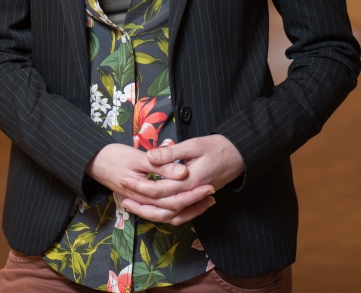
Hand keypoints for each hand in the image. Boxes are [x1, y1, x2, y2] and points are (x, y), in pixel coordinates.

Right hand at [86, 143, 215, 224]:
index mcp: (143, 190)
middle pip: (172, 209)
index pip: (173, 197)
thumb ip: (161, 165)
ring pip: (166, 215)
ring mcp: (140, 202)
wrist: (92, 161)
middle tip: (211, 193)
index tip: (209, 185)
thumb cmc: (113, 156)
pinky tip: (183, 203)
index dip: (192, 192)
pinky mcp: (139, 200)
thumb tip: (183, 173)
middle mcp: (143, 201)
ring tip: (203, 201)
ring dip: (186, 209)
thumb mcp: (137, 157)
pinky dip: (174, 210)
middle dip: (194, 203)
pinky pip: (159, 212)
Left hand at [120, 135, 243, 223]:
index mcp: (189, 181)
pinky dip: (166, 215)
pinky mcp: (198, 200)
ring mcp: (196, 200)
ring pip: (170, 215)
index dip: (140, 186)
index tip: (124, 179)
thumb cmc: (217, 147)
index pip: (159, 189)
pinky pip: (181, 215)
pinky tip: (155, 210)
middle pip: (161, 207)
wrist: (239, 155)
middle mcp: (191, 195)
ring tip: (133, 205)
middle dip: (140, 202)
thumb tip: (150, 157)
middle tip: (122, 195)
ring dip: (150, 212)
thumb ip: (171, 153)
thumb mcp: (193, 145)